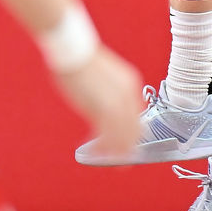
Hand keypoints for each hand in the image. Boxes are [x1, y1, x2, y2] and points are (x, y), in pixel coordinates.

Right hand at [56, 44, 143, 159]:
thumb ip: (111, 94)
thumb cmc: (82, 61)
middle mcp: (128, 95)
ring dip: (115, 151)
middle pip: (134, 130)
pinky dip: (102, 147)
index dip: (131, 134)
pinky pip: (107, 136)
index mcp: (130, 84)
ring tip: (105, 158)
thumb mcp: (104, 77)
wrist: (74, 50)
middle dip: (126, 148)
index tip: (124, 144)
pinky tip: (94, 150)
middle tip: (118, 159)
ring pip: (122, 137)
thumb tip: (106, 111)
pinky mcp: (104, 110)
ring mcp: (117, 103)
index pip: (137, 116)